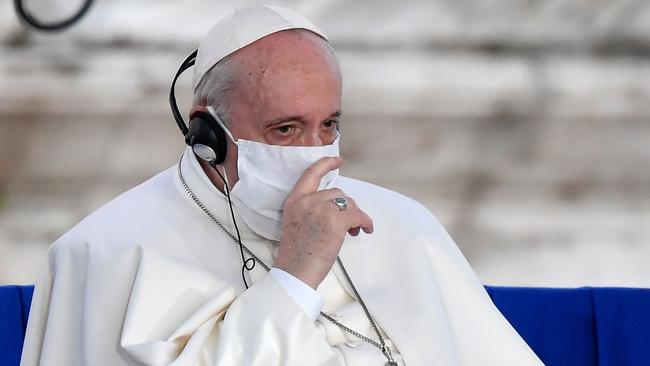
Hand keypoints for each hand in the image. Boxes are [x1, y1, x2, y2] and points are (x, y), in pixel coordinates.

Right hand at [273, 157, 373, 288]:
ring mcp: (321, 210)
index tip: (338, 160)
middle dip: (346, 206)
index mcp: (294, 200)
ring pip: (348, 203)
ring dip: (355, 215)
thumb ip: (312, 210)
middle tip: (349, 224)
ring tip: (354, 231)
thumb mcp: (297, 223)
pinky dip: (365, 222)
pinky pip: (358, 215)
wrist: (296, 271)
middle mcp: (307, 201)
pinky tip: (365, 230)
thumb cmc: (297, 254)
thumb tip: (339, 208)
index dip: (326, 164)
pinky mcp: (335, 221)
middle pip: (336, 192)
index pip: (311, 174)